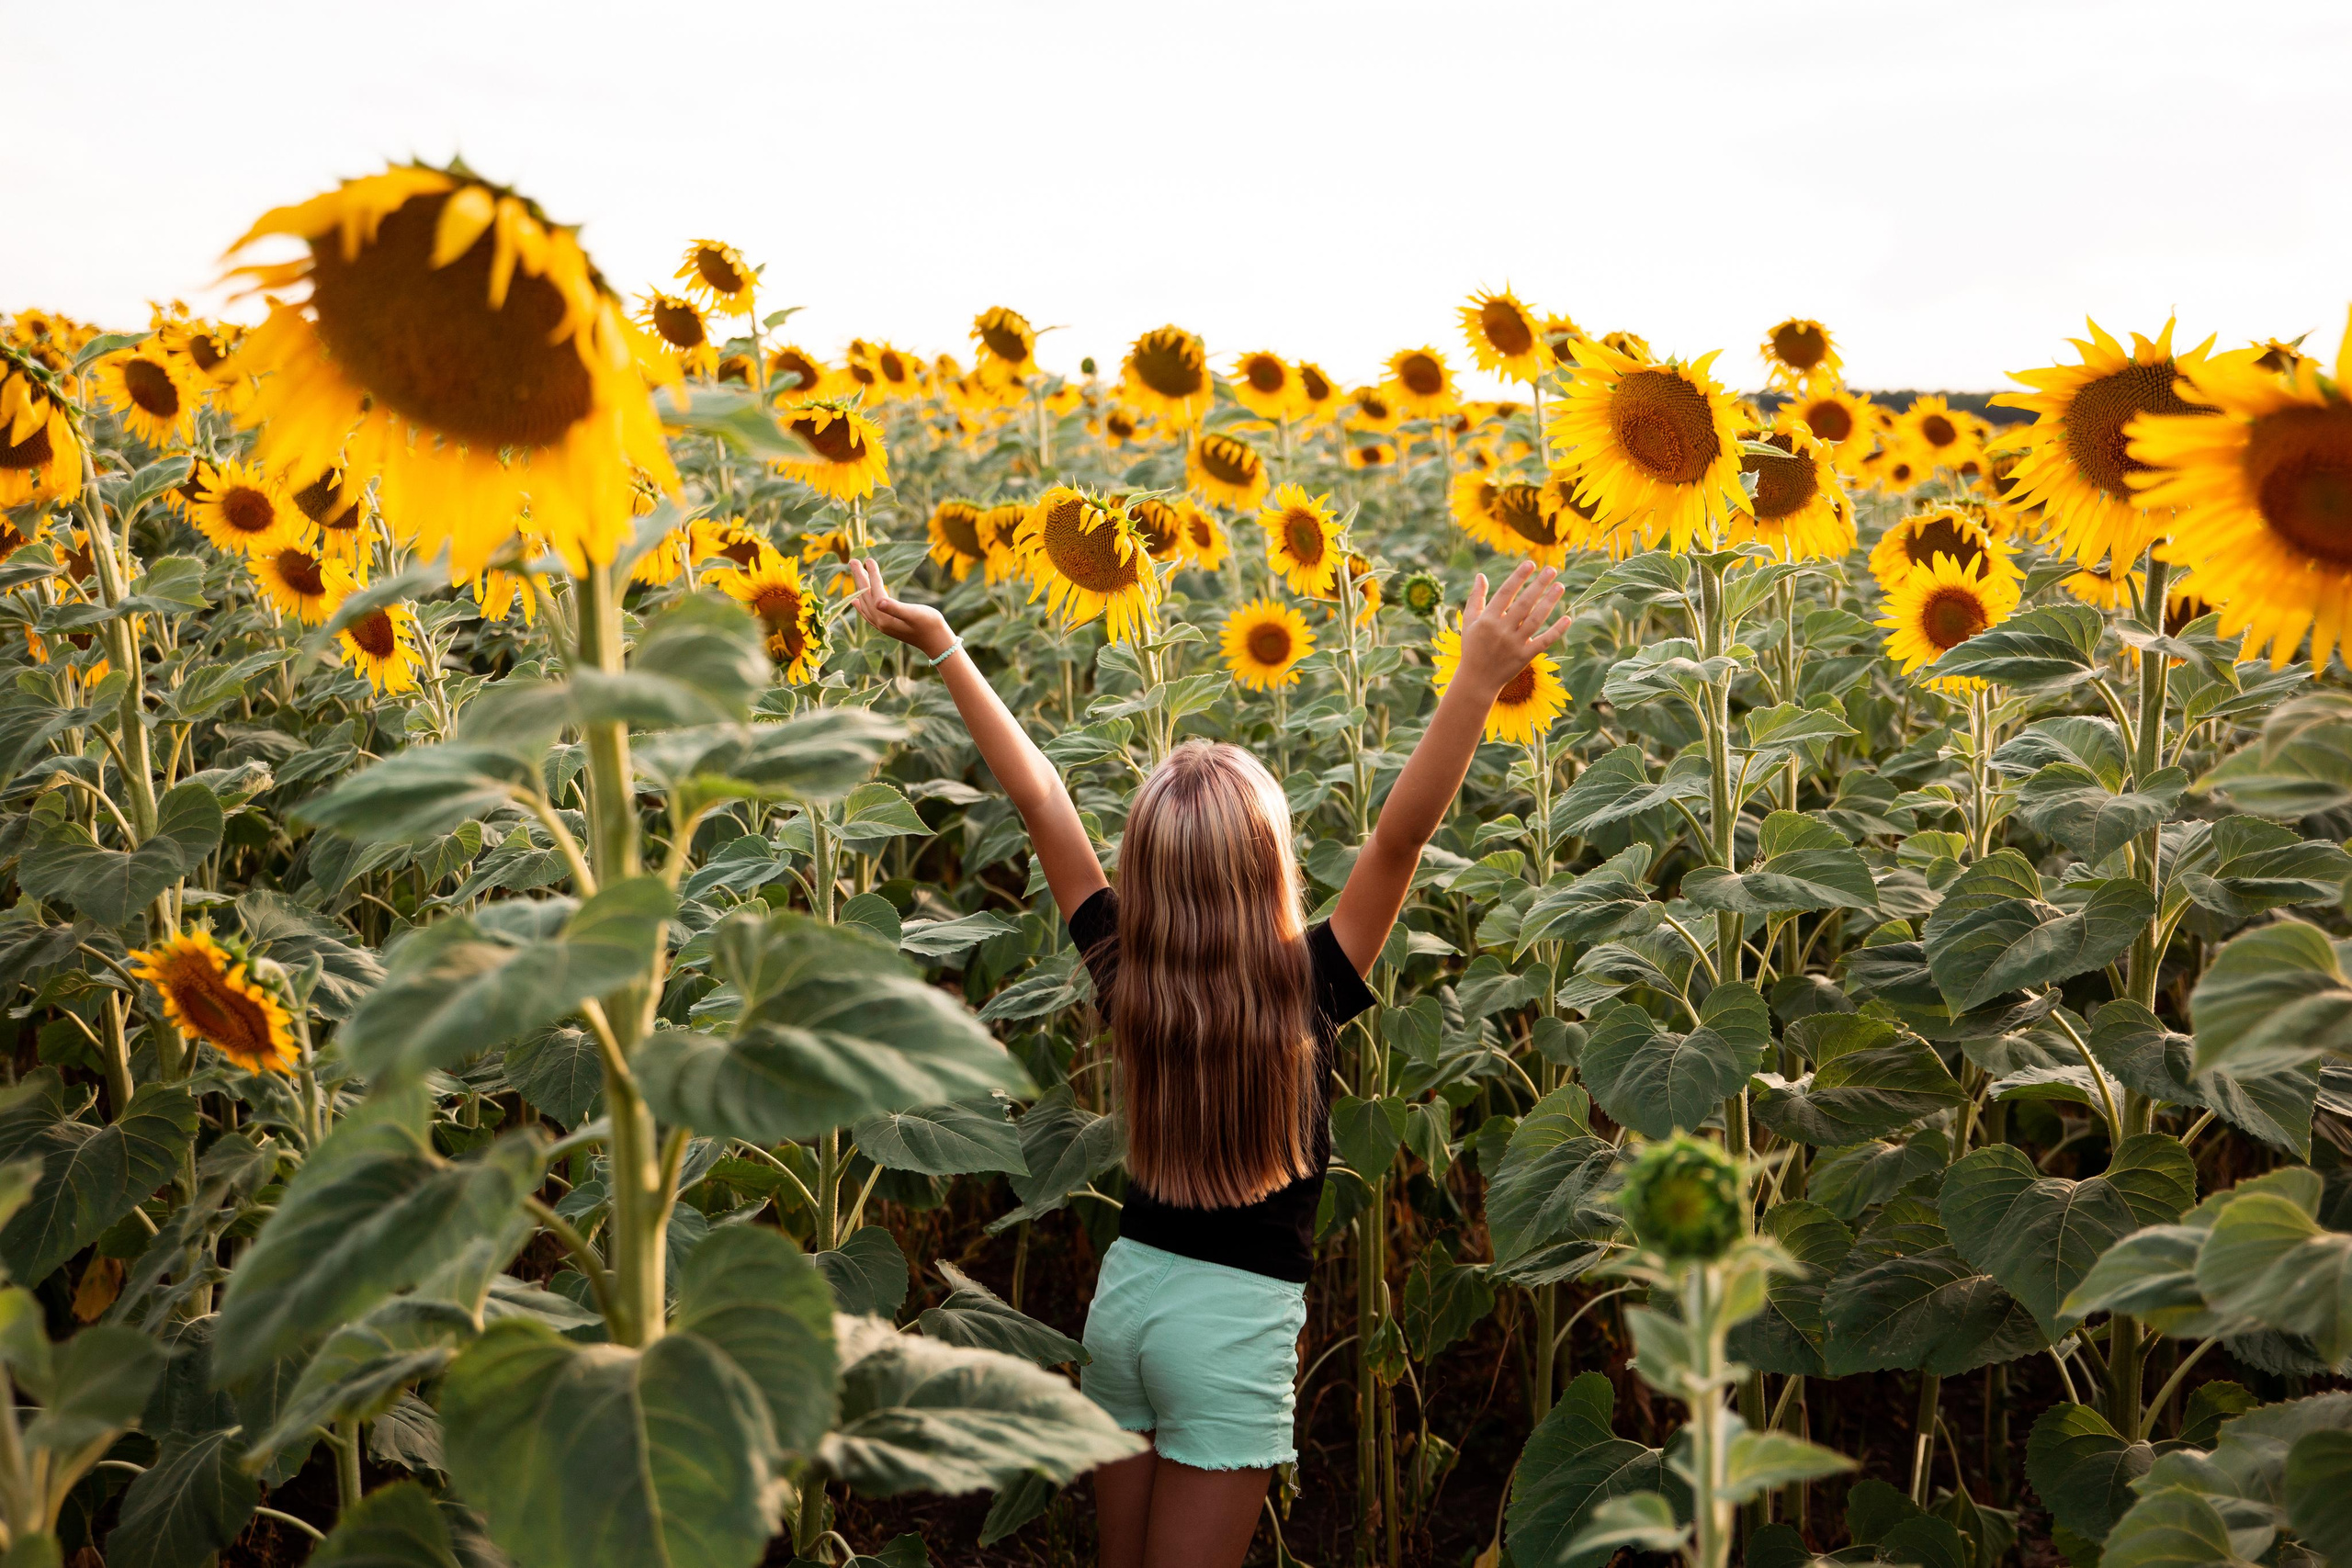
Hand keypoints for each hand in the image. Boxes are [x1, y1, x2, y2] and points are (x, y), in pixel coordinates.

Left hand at [845, 558, 955, 659]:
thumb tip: (879, 602)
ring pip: (866, 603)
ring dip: (860, 587)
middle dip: (860, 577)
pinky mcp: (887, 626)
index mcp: (884, 617)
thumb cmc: (929, 624)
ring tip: (857, 573)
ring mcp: (882, 625)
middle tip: (852, 560)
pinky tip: (857, 601)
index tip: (869, 559)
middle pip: (865, 596)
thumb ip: (895, 608)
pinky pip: (868, 614)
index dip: (872, 574)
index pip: (875, 591)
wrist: (936, 641)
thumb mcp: (914, 614)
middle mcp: (879, 622)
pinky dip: (861, 605)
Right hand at [1454, 560, 1569, 696]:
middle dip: (1538, 585)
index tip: (1531, 564)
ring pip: (1536, 620)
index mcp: (1487, 620)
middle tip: (1552, 570)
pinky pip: (1544, 642)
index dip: (1518, 577)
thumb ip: (1476, 598)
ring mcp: (1514, 645)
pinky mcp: (1525, 657)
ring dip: (1549, 602)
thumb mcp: (1469, 622)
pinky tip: (1567, 618)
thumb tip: (1480, 575)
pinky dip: (1556, 631)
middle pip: (1524, 604)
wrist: (1476, 681)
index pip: (1505, 593)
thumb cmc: (1472, 647)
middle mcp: (1501, 631)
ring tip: (1560, 586)